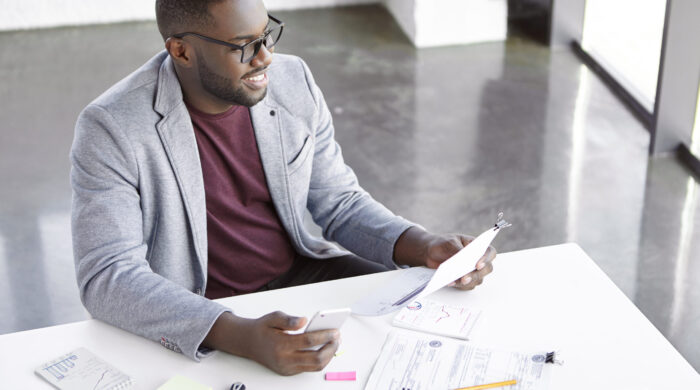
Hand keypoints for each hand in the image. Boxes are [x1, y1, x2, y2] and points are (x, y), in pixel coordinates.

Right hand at [203, 311, 339, 375]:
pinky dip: (320, 359)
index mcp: (280, 344)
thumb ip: (289, 319)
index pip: (308, 341)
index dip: (324, 336)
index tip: (335, 331)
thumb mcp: (273, 317)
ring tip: (335, 343)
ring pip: (314, 366)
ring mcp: (287, 368)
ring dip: (328, 356)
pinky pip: (309, 368)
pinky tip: (325, 349)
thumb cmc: (262, 329)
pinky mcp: (288, 372)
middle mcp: (284, 359)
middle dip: (330, 348)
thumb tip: (303, 321)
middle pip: (315, 359)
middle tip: (338, 338)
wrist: (248, 343)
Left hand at [394, 227, 496, 289]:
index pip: (489, 252)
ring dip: (467, 281)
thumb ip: (456, 252)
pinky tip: (449, 282)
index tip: (476, 263)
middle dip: (475, 274)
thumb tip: (464, 261)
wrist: (426, 252)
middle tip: (463, 277)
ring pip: (477, 280)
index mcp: (477, 246)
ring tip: (454, 280)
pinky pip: (466, 286)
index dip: (486, 258)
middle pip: (486, 269)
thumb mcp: (446, 244)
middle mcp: (477, 259)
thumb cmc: (438, 244)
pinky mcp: (463, 280)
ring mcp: (471, 271)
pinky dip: (459, 285)